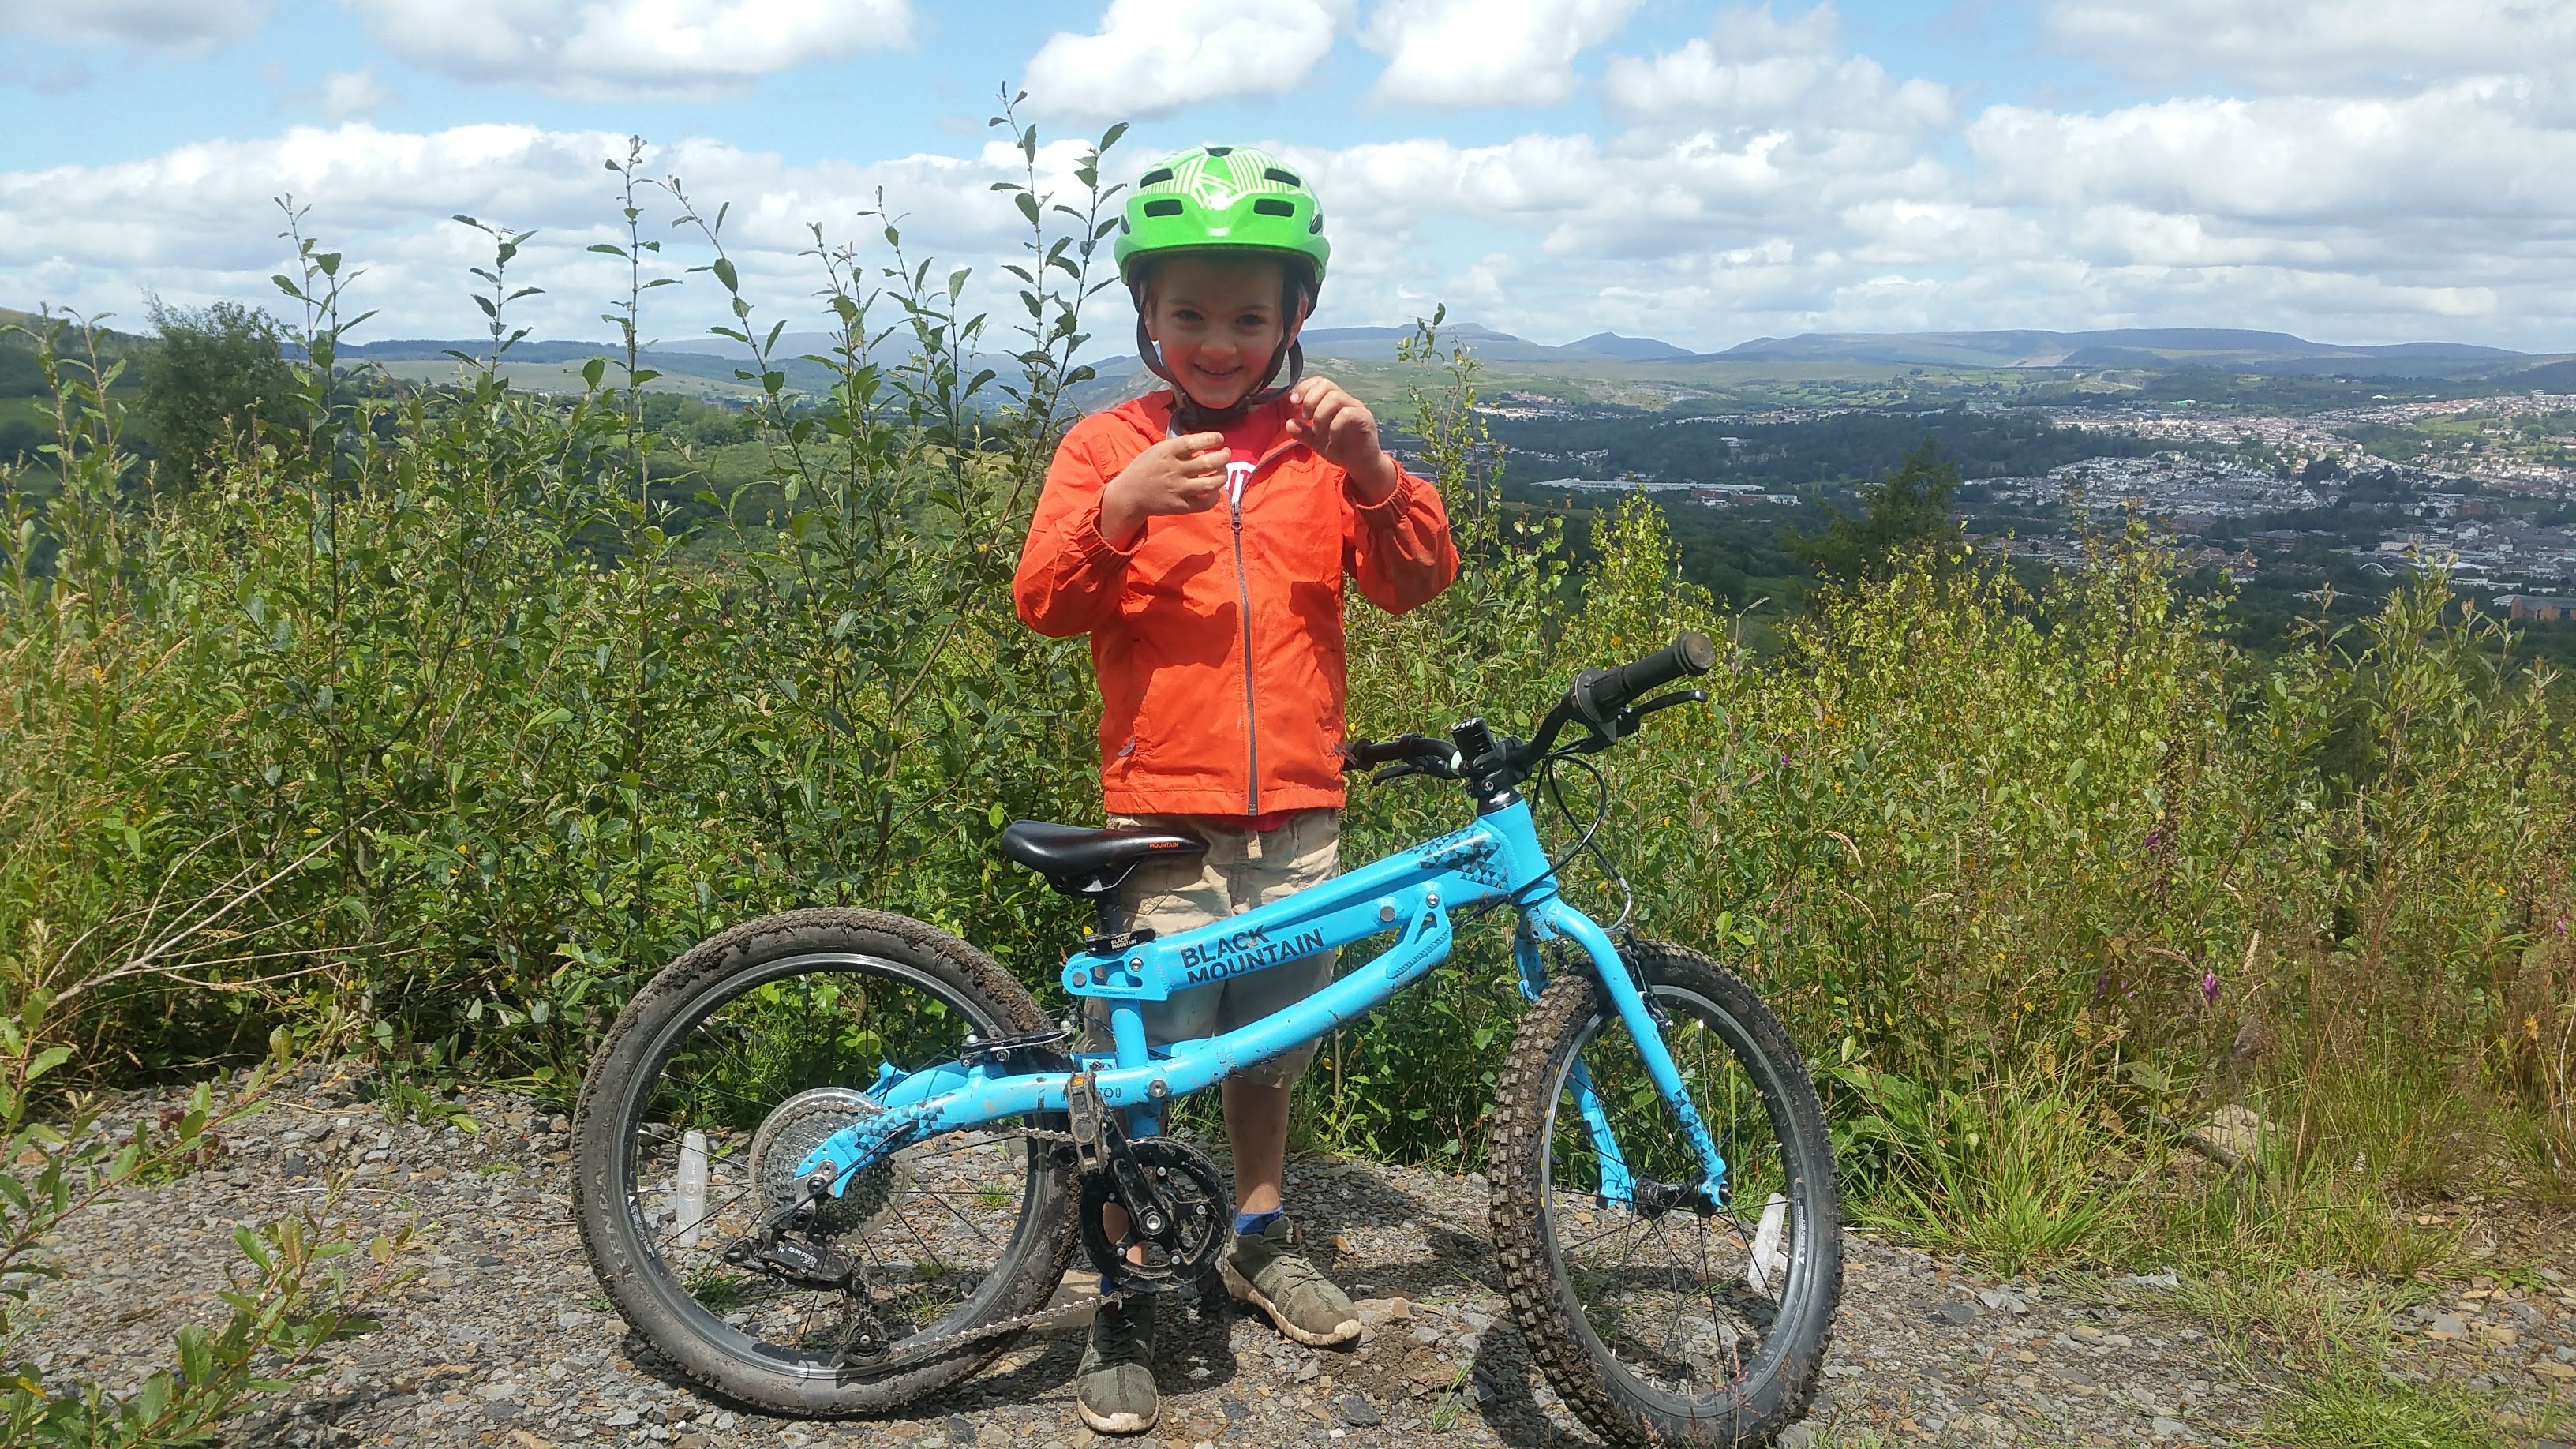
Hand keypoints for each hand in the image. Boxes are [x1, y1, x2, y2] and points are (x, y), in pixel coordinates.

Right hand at [1099, 431, 1227, 546]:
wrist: (1130, 495)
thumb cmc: (1145, 468)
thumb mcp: (1157, 450)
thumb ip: (1179, 446)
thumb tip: (1204, 440)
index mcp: (1166, 453)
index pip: (1193, 442)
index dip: (1210, 439)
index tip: (1220, 438)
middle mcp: (1174, 470)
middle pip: (1207, 463)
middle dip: (1223, 457)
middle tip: (1226, 454)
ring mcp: (1178, 489)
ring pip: (1210, 484)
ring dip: (1222, 476)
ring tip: (1223, 471)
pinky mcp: (1180, 506)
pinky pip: (1204, 503)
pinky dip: (1214, 497)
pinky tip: (1214, 491)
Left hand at [1286, 376, 1398, 502]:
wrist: (1360, 464)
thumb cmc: (1339, 448)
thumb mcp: (1315, 441)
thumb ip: (1302, 432)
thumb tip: (1288, 423)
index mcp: (1333, 401)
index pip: (1319, 382)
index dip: (1304, 387)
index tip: (1293, 402)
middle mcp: (1345, 400)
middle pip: (1326, 384)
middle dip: (1310, 400)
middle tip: (1306, 418)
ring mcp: (1356, 408)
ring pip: (1335, 397)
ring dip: (1321, 414)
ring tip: (1318, 430)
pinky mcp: (1365, 419)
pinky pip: (1348, 414)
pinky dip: (1335, 426)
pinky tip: (1332, 439)